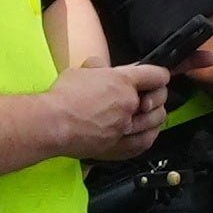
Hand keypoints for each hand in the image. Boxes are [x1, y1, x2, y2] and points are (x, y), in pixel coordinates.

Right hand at [65, 57, 180, 166]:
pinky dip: (150, 135)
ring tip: (149, 114)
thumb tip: (101, 66)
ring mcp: (126, 126)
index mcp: (122, 81)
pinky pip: (145, 142)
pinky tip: (147, 133)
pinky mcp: (120, 146)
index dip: (160, 74)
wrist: (52, 124)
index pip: (155, 75)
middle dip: (158, 95)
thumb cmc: (62, 98)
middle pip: (160, 98)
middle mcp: (128, 103)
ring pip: (156, 120)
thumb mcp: (80, 71)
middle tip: (150, 96)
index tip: (159, 77)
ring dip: (155, 115)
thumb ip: (98, 68)